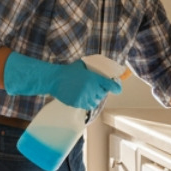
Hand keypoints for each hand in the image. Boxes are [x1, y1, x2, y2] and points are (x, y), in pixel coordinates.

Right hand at [2, 53, 122, 109]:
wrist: (54, 79)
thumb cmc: (67, 71)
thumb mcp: (81, 64)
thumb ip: (91, 66)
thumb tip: (100, 66)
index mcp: (94, 78)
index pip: (112, 86)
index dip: (116, 88)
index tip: (116, 89)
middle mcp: (91, 89)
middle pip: (103, 94)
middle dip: (101, 91)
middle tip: (95, 88)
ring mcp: (85, 97)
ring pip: (96, 102)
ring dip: (94, 98)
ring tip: (89, 94)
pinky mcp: (78, 104)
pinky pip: (87, 106)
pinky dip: (86, 103)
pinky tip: (82, 97)